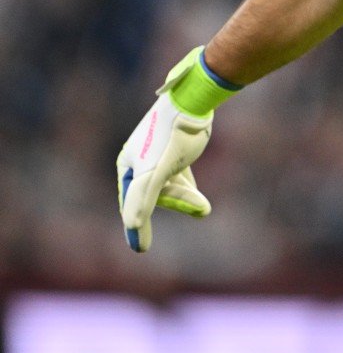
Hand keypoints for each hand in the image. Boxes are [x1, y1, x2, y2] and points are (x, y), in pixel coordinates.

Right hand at [116, 79, 212, 252]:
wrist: (192, 103)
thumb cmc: (171, 137)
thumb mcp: (156, 171)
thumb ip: (143, 198)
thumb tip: (132, 224)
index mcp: (128, 166)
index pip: (132, 203)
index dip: (138, 225)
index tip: (141, 249)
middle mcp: (139, 162)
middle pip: (154, 195)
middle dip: (177, 201)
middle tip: (202, 209)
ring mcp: (158, 158)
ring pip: (169, 187)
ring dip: (185, 198)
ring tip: (204, 208)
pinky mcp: (177, 153)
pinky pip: (179, 178)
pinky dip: (188, 190)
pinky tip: (200, 204)